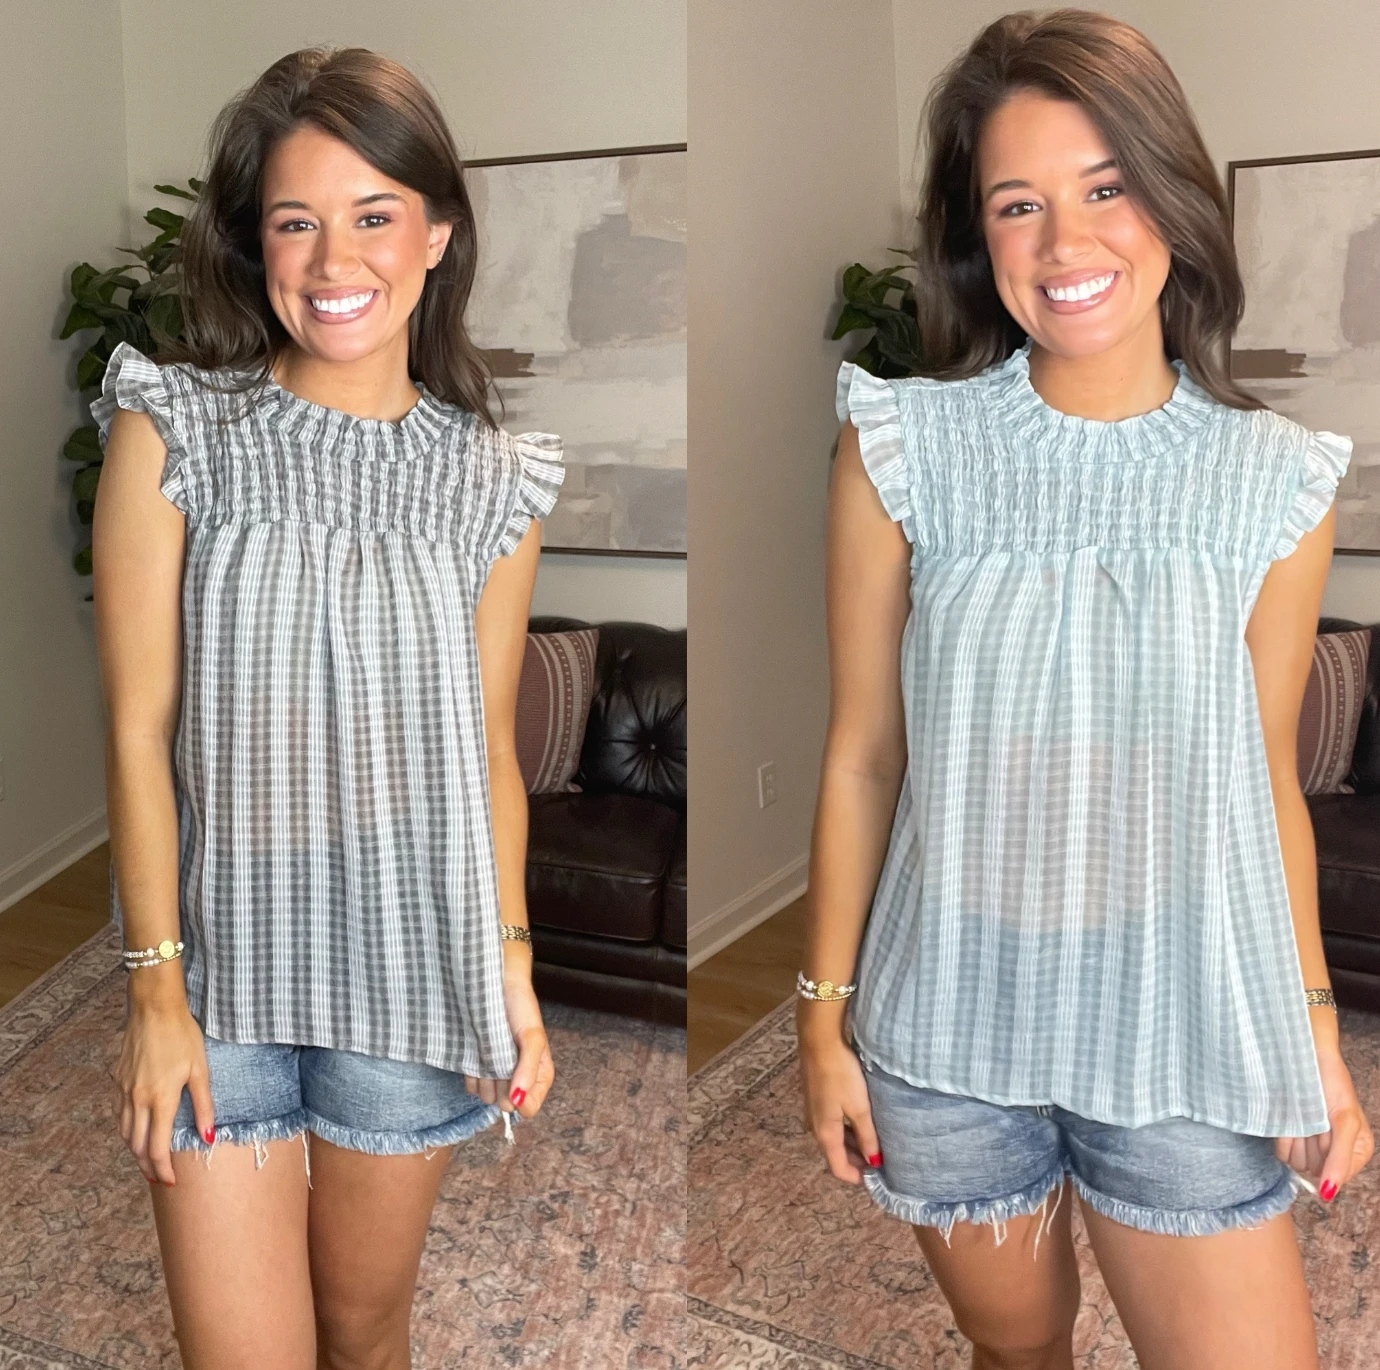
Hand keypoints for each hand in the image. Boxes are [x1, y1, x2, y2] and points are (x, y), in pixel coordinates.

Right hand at [112, 990, 213, 1186]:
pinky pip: (119, 1113)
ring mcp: (124, 1090)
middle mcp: (137, 1100)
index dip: (163, 1170)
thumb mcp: (200, 1069)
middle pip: (137, 1146)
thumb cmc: (183, 1035)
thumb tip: (208, 1137)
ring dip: (135, 1150)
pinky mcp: (117, 1079)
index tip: (171, 1182)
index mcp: (161, 1099)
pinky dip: (127, 1129)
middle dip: (147, 1167)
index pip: (157, 1148)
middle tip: (159, 1178)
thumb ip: (204, 1105)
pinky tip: (137, 1130)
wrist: (154, 1008)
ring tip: (148, 1160)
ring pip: (124, 1132)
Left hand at [464, 964, 553, 1119]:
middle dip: (501, 1087)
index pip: (530, 1105)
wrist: (497, 985)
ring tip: (487, 1056)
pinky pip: (473, 1087)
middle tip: (499, 1062)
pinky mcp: (478, 1066)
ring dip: (486, 1081)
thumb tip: (518, 1102)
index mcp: (539, 1073)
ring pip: (488, 1097)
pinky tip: (476, 1058)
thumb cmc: (521, 1009)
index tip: (512, 1086)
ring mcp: (497, 1072)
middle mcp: (518, 1077)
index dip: (520, 1100)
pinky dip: (472, 1077)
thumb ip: (529, 1069)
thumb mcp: (533, 1038)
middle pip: (507, 1103)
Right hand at [798, 1013, 880, 1184]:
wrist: (820, 1041)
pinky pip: (832, 1123)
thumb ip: (868, 1136)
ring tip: (876, 1142)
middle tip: (881, 1160)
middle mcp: (815, 1127)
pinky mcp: (816, 1098)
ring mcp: (813, 1111)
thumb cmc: (842, 1075)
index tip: (878, 1178)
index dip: (857, 1178)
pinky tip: (861, 1120)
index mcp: (825, 1134)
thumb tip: (874, 1162)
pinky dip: (847, 1129)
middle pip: (836, 1154)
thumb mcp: (860, 1107)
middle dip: (857, 1161)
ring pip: (834, 1138)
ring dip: (853, 1144)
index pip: (838, 1169)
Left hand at [1275, 1042, 1373, 1200]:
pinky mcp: (1289, 1137)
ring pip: (1297, 1163)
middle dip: (1312, 1147)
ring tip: (1303, 1118)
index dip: (1328, 1157)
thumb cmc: (1332, 1085)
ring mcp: (1310, 1145)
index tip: (1327, 1132)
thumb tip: (1329, 1193)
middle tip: (1314, 1122)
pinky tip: (1291, 1121)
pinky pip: (1281, 1153)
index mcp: (1357, 1152)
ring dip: (1297, 1141)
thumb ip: (1339, 1158)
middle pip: (1315, 1171)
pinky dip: (1284, 1138)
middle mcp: (1333, 1153)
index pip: (1336, 1177)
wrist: (1305, 1057)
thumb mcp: (1345, 1121)